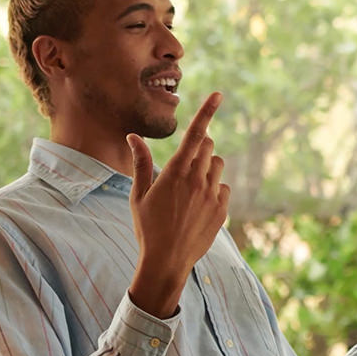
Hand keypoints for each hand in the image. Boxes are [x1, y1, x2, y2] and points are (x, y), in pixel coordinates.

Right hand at [125, 92, 230, 316]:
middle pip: (208, 146)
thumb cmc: (147, 227)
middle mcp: (198, 180)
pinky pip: (224, 188)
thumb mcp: (138, 195)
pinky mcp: (222, 211)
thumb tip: (132, 136)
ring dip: (208, 167)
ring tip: (191, 187)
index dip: (207, 111)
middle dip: (199, 147)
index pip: (195, 134)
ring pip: (218, 166)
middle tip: (184, 164)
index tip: (219, 94)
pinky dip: (214, 190)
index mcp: (176, 172)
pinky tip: (199, 205)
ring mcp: (213, 196)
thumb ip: (140, 163)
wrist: (167, 261)